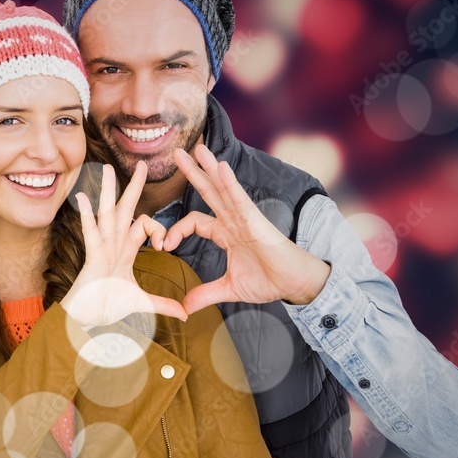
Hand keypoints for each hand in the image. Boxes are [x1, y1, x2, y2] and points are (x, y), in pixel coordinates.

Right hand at [60, 162, 187, 328]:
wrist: (86, 319)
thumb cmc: (107, 306)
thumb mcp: (143, 304)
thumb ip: (163, 304)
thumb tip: (185, 313)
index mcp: (125, 249)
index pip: (144, 225)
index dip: (158, 230)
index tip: (164, 246)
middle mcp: (113, 243)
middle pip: (126, 208)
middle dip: (134, 186)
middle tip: (142, 164)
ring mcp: (102, 247)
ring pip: (107, 213)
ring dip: (108, 191)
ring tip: (106, 169)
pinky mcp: (92, 256)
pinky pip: (90, 232)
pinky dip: (86, 215)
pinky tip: (82, 197)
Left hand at [163, 145, 330, 314]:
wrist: (293, 284)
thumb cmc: (268, 281)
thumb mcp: (229, 289)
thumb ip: (205, 294)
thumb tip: (184, 308)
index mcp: (226, 234)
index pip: (195, 222)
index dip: (177, 230)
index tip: (164, 245)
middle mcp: (233, 221)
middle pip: (208, 193)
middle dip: (192, 173)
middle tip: (176, 154)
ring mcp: (244, 218)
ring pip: (223, 189)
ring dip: (209, 168)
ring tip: (196, 149)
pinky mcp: (255, 221)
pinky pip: (239, 199)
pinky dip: (229, 183)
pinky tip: (220, 166)